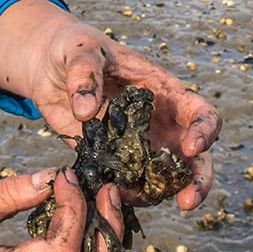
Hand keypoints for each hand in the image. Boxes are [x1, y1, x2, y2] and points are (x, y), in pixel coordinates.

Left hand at [0, 0, 219, 209]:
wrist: (47, 66)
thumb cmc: (74, 48)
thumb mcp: (79, 50)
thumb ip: (84, 76)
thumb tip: (86, 111)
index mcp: (164, 92)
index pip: (202, 114)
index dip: (204, 131)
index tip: (191, 147)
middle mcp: (159, 124)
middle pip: (195, 159)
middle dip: (197, 181)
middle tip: (186, 202)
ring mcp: (137, 147)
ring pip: (163, 179)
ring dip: (155, 194)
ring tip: (128, 197)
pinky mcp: (110, 162)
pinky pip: (125, 185)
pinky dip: (121, 195)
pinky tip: (104, 195)